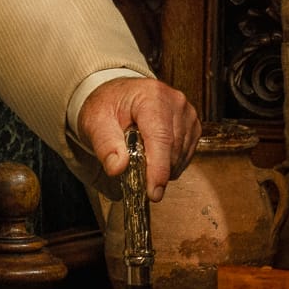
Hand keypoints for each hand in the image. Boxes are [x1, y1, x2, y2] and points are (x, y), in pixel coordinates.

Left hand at [78, 76, 199, 200]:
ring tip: (141, 157)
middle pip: (172, 150)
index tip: (153, 192)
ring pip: (181, 156)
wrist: (117, 96)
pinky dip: (170, 164)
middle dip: (155, 170)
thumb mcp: (96, 123)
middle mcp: (175, 103)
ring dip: (163, 167)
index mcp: (152, 96)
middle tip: (133, 172)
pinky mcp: (192, 126)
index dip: (158, 168)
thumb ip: (105, 145)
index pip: (160, 138)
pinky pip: (185, 156)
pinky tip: (154, 156)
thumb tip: (117, 167)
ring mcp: (187, 114)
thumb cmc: (107, 106)